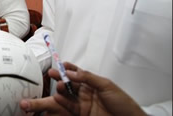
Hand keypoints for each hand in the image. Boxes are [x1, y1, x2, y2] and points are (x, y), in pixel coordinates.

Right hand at [20, 62, 146, 115]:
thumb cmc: (124, 104)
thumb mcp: (107, 85)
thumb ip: (88, 77)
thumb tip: (72, 71)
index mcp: (93, 83)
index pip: (77, 73)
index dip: (67, 68)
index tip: (59, 64)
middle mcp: (86, 93)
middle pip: (69, 84)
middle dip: (58, 78)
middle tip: (51, 74)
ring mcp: (83, 104)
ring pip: (67, 95)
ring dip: (60, 90)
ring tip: (58, 86)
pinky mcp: (81, 114)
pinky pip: (68, 107)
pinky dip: (62, 102)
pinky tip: (58, 97)